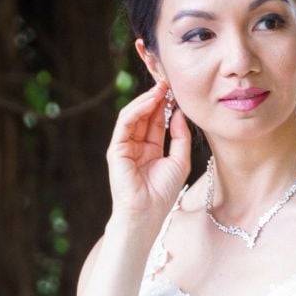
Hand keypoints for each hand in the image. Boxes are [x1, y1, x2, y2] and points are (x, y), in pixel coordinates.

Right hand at [105, 81, 190, 226]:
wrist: (147, 213)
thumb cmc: (163, 193)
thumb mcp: (180, 160)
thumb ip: (180, 136)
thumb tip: (179, 113)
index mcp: (150, 149)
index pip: (156, 120)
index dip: (165, 105)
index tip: (177, 90)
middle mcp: (136, 145)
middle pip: (144, 115)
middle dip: (156, 97)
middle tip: (168, 81)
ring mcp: (124, 146)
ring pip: (133, 115)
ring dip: (147, 100)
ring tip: (161, 88)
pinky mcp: (116, 149)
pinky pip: (125, 123)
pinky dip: (137, 110)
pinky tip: (151, 101)